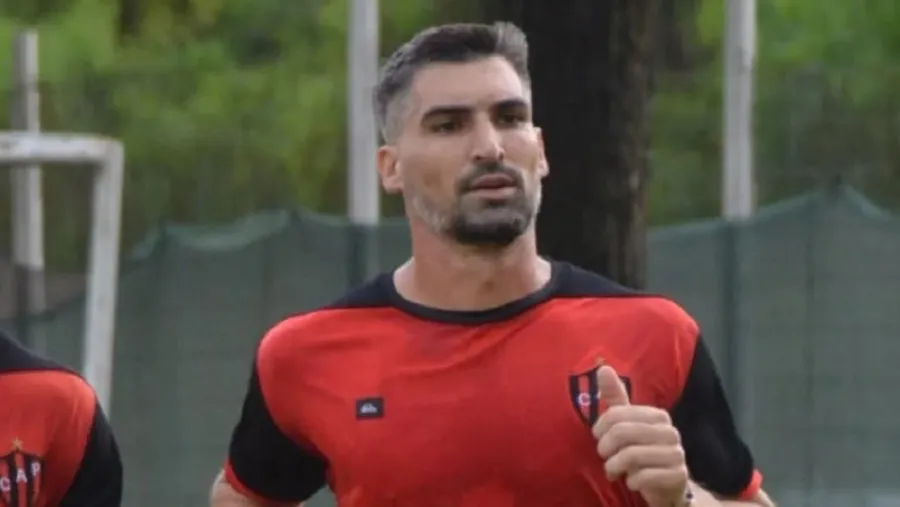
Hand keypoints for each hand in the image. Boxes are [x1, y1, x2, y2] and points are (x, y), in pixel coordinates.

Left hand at [591, 366, 689, 506]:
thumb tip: (603, 368)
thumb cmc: (643, 450)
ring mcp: (677, 454)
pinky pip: (645, 476)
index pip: (616, 413)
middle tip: (605, 456)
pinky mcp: (678, 476)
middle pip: (622, 433)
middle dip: (606, 447)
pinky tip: (631, 481)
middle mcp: (670, 432)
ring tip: (613, 470)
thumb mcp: (627, 424)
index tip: (598, 438)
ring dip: (614, 466)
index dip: (600, 427)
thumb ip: (616, 398)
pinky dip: (632, 481)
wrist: (669, 485)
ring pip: (632, 455)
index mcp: (657, 416)